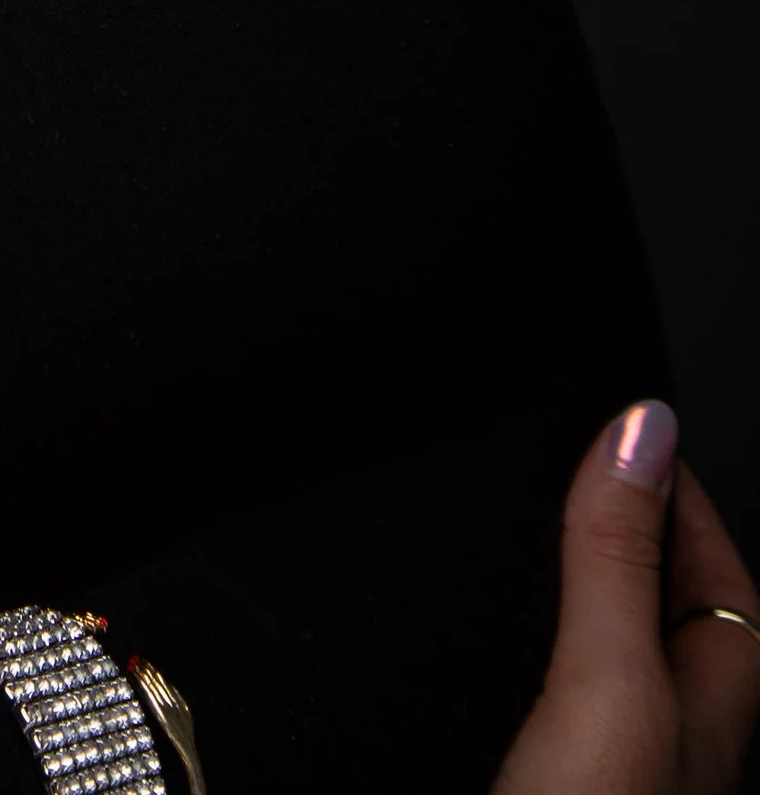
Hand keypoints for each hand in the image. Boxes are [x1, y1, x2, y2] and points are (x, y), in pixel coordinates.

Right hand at [494, 403, 759, 794]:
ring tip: (505, 540)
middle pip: (660, 608)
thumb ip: (619, 558)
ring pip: (596, 653)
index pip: (719, 564)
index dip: (674, 486)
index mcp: (717, 702)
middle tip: (560, 463)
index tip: (624, 425)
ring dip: (556, 595)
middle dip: (614, 534)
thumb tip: (642, 426)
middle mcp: (673, 736)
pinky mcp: (541, 779)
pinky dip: (507, 651)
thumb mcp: (609, 679)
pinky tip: (465, 644)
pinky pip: (535, 693)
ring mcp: (610, 762)